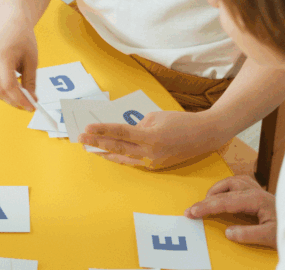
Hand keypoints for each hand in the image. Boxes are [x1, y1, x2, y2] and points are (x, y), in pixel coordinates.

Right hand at [0, 24, 38, 109]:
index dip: (20, 99)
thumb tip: (32, 99)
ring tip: (24, 96)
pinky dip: (4, 91)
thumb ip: (31, 82)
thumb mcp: (32, 61)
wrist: (13, 28)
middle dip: (15, 101)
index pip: (8, 86)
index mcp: (2, 57)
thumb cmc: (23, 40)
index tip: (31, 106)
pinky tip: (14, 88)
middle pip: (0, 91)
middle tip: (29, 105)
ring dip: (10, 98)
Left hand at [79, 109, 227, 168]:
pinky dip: (120, 157)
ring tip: (90, 148)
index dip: (102, 131)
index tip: (87, 129)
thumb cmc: (180, 121)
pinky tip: (108, 154)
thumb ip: (137, 126)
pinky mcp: (156, 167)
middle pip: (118, 148)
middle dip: (97, 143)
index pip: (120, 133)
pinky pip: (133, 161)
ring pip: (123, 158)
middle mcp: (150, 153)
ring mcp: (153, 162)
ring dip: (106, 153)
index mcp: (151, 138)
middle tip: (81, 139)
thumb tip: (123, 133)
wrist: (204, 135)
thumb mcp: (156, 116)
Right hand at [185, 175, 276, 247]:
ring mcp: (258, 190)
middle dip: (205, 199)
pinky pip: (240, 182)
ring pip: (231, 181)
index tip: (192, 212)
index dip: (205, 207)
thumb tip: (228, 232)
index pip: (224, 201)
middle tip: (193, 209)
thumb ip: (249, 234)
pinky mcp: (260, 193)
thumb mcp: (270, 236)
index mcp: (255, 200)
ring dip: (217, 189)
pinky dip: (229, 186)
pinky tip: (226, 192)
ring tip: (208, 200)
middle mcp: (255, 191)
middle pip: (223, 190)